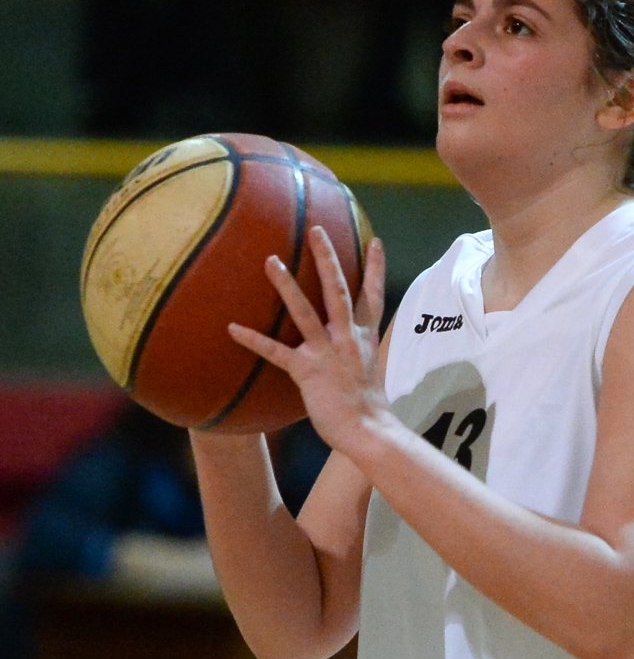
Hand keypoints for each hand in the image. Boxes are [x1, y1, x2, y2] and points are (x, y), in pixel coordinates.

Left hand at [229, 226, 387, 459]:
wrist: (369, 430)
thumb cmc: (368, 408)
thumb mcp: (367, 372)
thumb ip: (355, 354)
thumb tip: (345, 351)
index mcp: (364, 338)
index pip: (373, 296)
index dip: (376, 269)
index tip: (375, 241)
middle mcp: (347, 338)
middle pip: (338, 289)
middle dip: (327, 257)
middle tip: (315, 228)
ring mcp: (328, 352)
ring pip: (305, 310)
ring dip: (287, 284)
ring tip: (270, 260)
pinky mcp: (308, 372)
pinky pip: (277, 352)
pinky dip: (254, 340)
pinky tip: (232, 327)